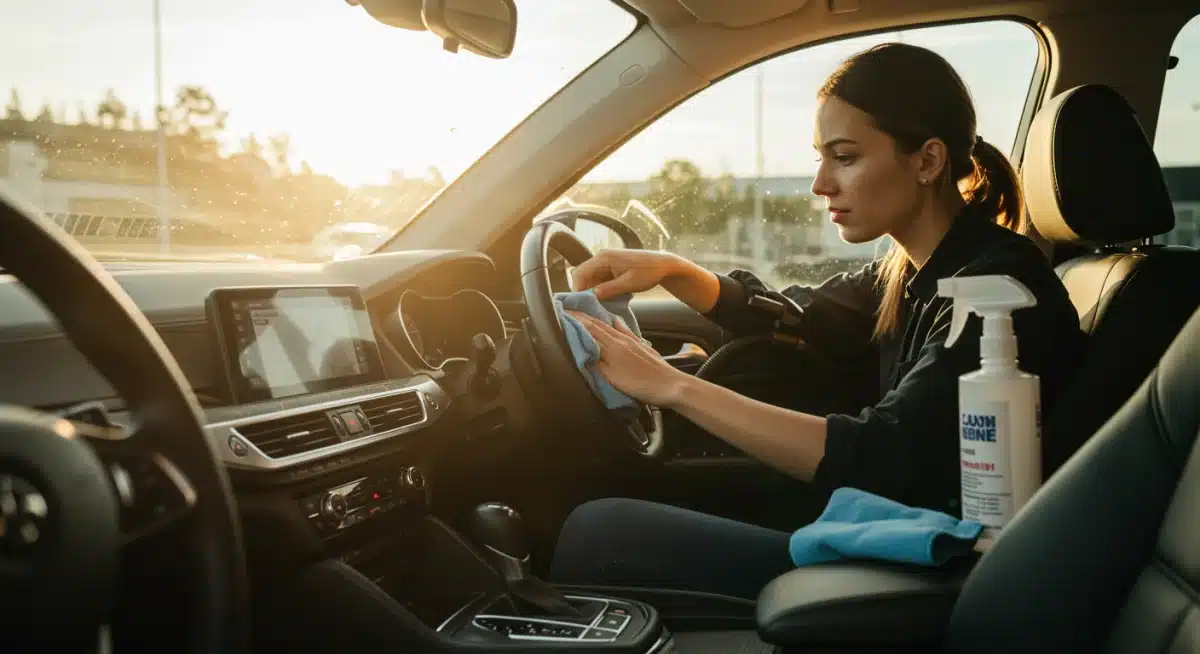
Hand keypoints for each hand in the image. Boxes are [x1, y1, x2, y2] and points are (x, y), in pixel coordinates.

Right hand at [568, 311, 686, 407]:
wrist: (671, 385)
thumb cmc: (641, 385)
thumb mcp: (613, 378)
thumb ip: (596, 363)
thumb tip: (582, 350)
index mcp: (613, 346)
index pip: (589, 328)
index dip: (575, 320)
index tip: (562, 312)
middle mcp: (621, 339)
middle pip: (598, 324)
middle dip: (582, 316)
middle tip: (569, 309)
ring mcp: (632, 341)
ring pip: (609, 326)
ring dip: (595, 319)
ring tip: (585, 314)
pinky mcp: (641, 346)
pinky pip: (624, 330)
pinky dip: (616, 323)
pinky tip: (615, 319)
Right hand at [572, 249, 721, 312]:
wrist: (663, 265)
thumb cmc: (648, 272)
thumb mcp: (629, 283)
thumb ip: (609, 289)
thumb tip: (591, 296)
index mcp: (604, 257)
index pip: (580, 273)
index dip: (577, 290)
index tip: (579, 306)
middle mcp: (601, 258)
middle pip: (582, 276)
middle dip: (582, 292)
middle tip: (586, 309)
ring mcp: (604, 263)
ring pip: (589, 280)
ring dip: (591, 293)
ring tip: (595, 307)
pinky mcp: (609, 269)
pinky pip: (598, 281)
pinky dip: (598, 291)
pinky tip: (603, 302)